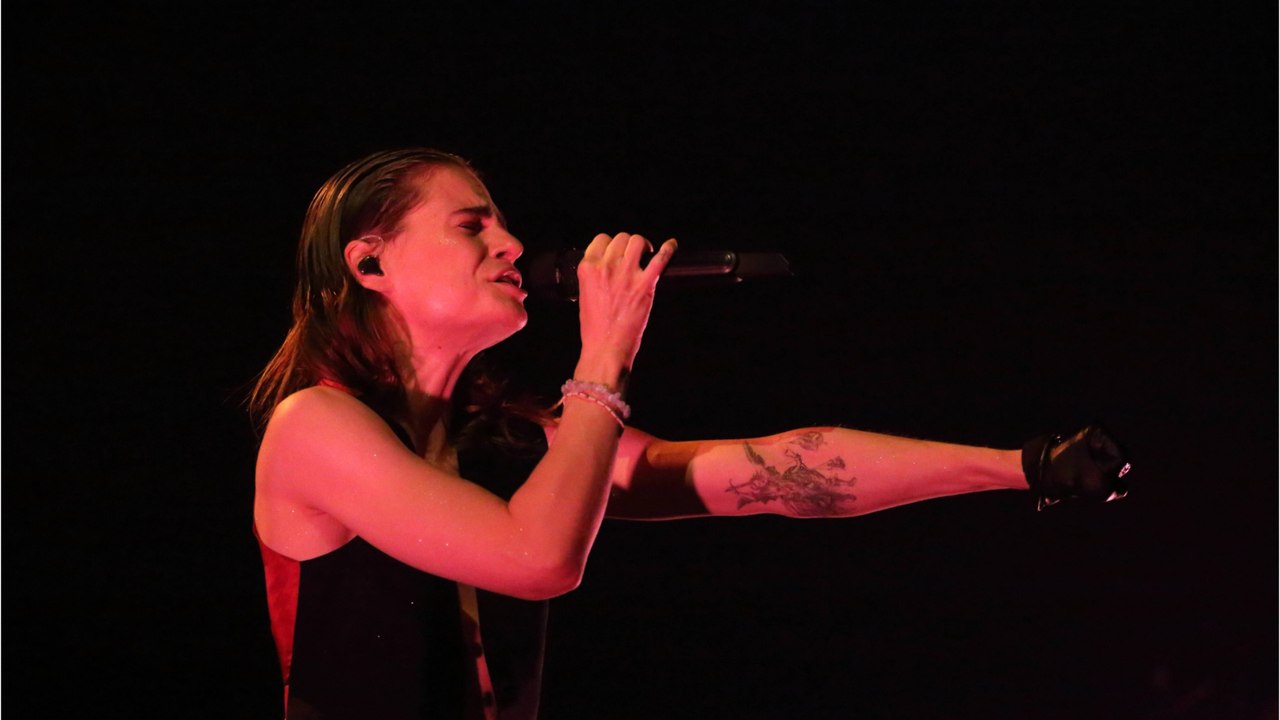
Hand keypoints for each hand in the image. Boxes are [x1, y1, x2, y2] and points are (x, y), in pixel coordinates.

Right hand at [574, 232, 677, 382]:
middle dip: (627, 244)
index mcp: (588, 269)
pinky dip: (669, 250)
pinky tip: (672, 246)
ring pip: (638, 242)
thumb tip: (606, 266)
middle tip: (633, 254)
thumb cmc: (595, 328)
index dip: (610, 243)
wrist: (606, 348)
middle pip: (621, 238)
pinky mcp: (646, 285)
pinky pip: (661, 260)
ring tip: (647, 253)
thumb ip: (594, 276)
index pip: (601, 239)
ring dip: (643, 245)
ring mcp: (627, 275)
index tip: (616, 250)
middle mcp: (607, 267)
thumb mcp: (585, 294)